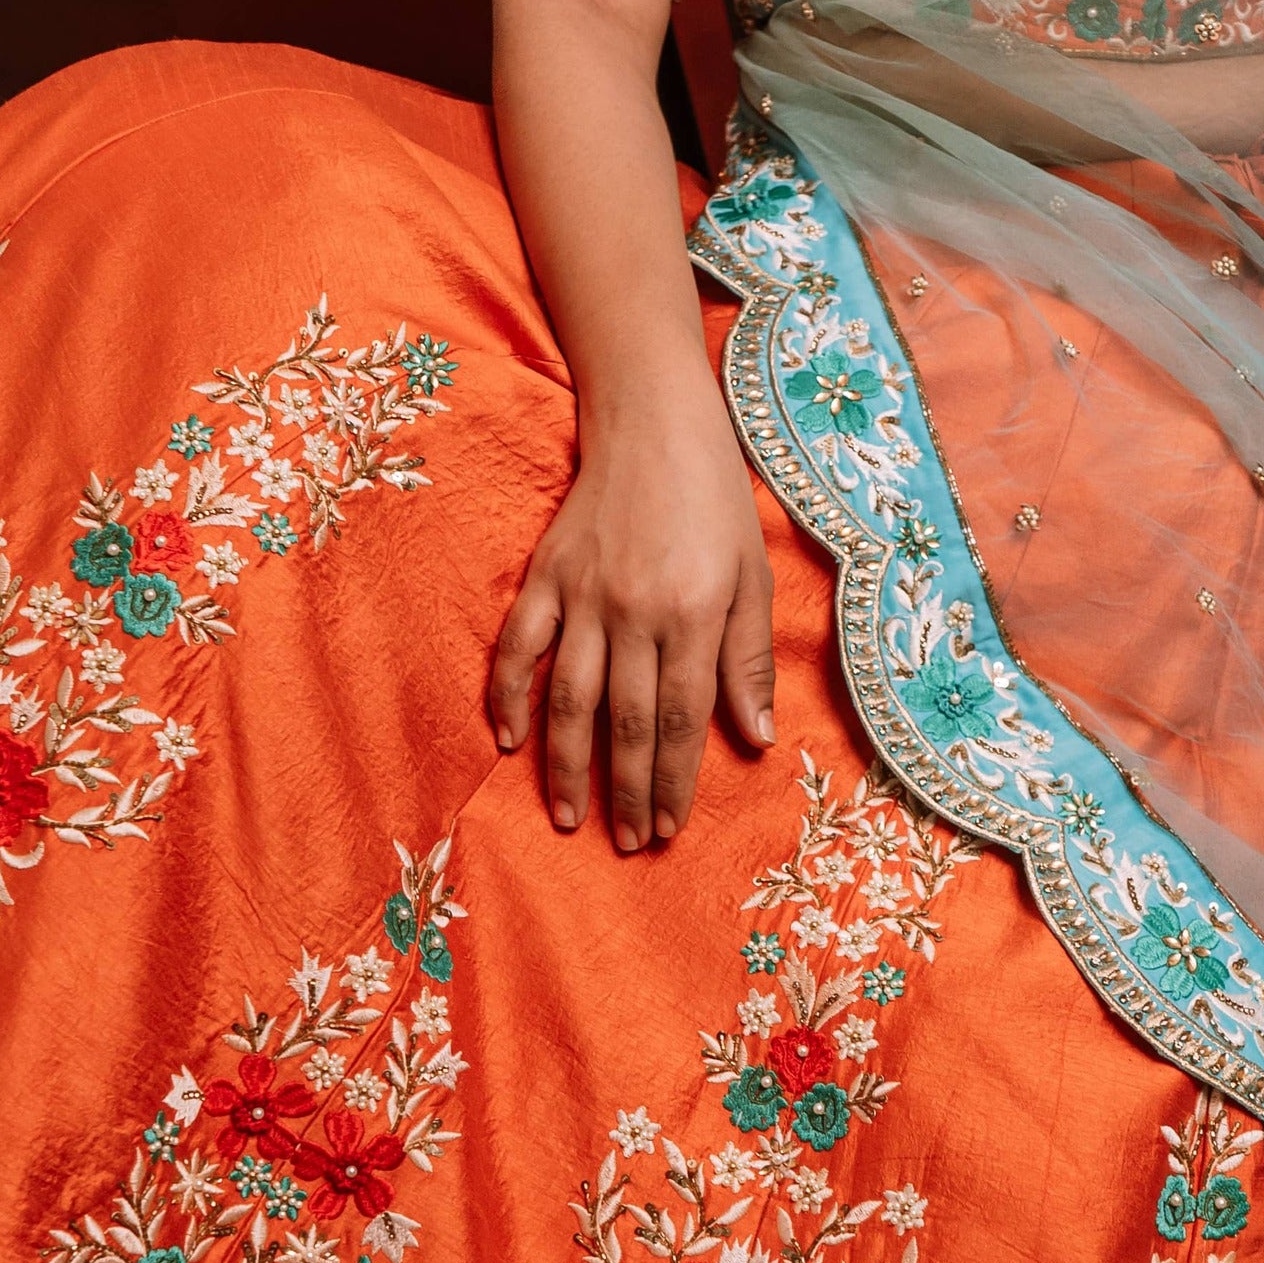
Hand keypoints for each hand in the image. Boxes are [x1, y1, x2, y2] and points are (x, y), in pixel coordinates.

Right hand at [486, 384, 776, 851]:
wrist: (653, 421)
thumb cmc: (715, 500)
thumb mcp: (752, 575)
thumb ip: (749, 660)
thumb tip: (757, 738)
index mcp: (693, 613)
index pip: (683, 718)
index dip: (675, 780)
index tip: (669, 826)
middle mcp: (635, 610)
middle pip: (626, 721)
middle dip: (627, 790)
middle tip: (627, 841)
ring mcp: (582, 593)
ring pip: (568, 698)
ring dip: (568, 765)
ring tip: (568, 817)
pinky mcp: (545, 575)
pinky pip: (517, 647)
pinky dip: (507, 695)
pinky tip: (508, 741)